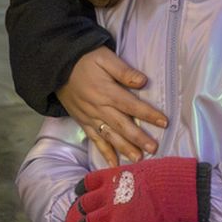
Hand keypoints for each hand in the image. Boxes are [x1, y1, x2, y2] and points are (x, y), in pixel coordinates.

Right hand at [55, 47, 167, 164]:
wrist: (57, 68)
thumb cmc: (85, 60)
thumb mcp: (104, 57)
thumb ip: (123, 70)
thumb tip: (143, 81)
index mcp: (106, 91)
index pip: (131, 105)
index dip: (148, 114)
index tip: (164, 122)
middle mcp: (99, 108)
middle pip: (122, 125)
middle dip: (138, 138)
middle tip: (154, 149)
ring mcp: (90, 117)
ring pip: (110, 136)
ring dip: (124, 148)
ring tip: (138, 159)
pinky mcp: (83, 123)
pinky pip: (95, 140)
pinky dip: (104, 153)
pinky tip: (114, 164)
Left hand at [74, 157, 207, 221]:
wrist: (177, 189)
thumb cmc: (167, 175)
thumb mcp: (144, 168)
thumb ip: (131, 176)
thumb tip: (132, 178)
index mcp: (114, 175)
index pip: (88, 182)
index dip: (83, 190)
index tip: (82, 194)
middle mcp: (109, 191)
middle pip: (85, 203)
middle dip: (82, 210)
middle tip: (83, 215)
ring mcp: (113, 209)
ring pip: (88, 221)